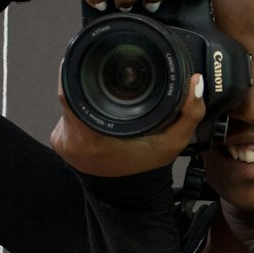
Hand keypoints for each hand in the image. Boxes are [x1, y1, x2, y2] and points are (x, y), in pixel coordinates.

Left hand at [50, 70, 206, 177]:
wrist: (126, 193)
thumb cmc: (144, 166)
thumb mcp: (172, 143)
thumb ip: (189, 114)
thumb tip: (195, 81)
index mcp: (91, 136)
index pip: (71, 90)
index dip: (79, 69)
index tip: (93, 59)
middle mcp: (70, 138)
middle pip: (70, 92)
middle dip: (88, 82)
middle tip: (107, 81)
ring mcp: (60, 140)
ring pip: (68, 103)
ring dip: (84, 97)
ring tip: (104, 103)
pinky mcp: (57, 141)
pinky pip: (66, 115)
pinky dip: (80, 110)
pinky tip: (97, 115)